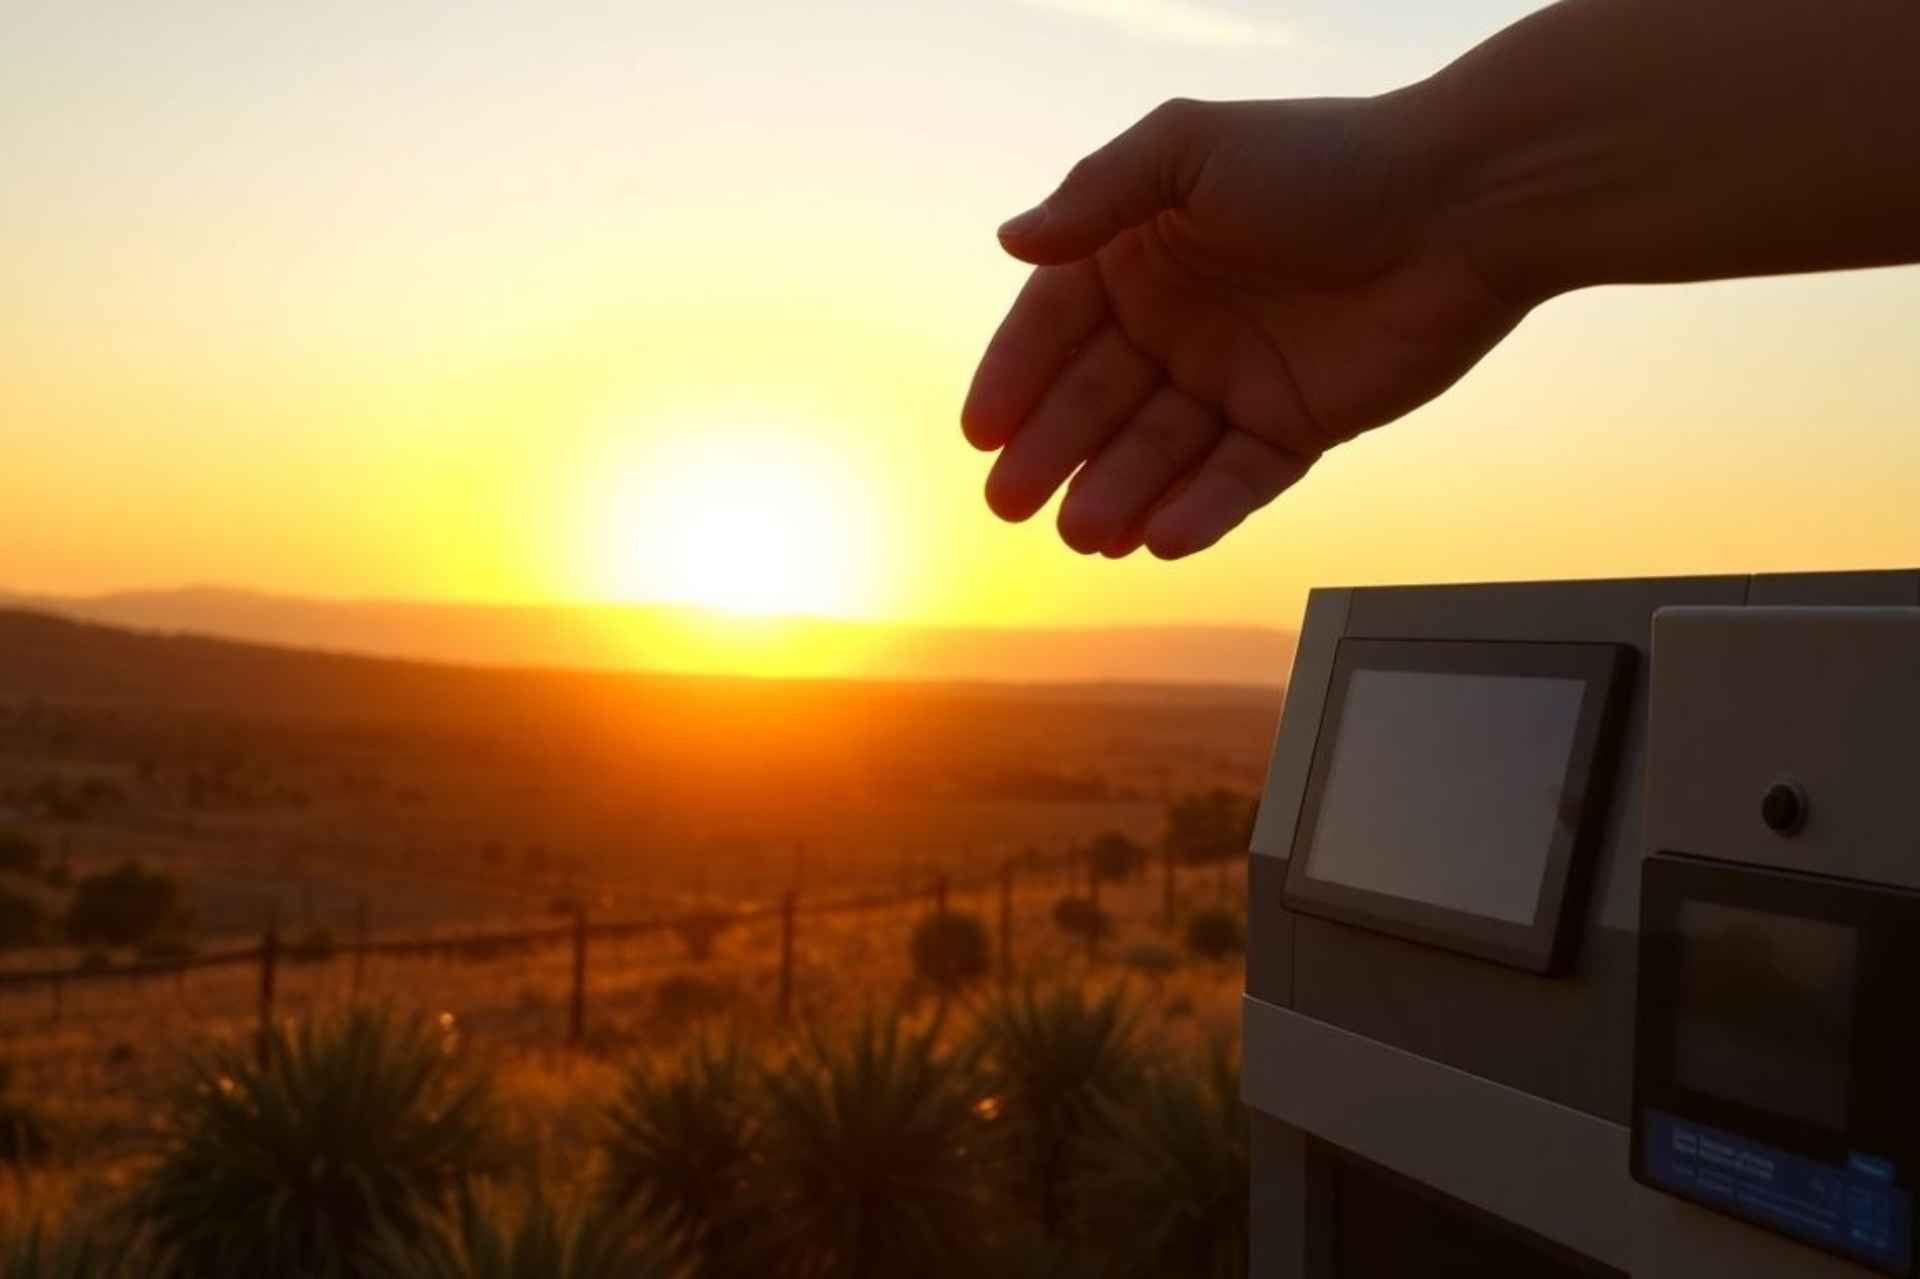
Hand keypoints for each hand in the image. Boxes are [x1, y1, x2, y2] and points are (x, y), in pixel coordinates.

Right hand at [962, 94, 1527, 558]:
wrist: (1468, 204)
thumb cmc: (1330, 160)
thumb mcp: (1192, 150)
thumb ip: (1097, 194)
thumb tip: (1010, 239)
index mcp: (1141, 252)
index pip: (1055, 324)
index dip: (1015, 377)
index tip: (981, 432)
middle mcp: (1178, 320)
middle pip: (1096, 400)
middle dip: (1052, 454)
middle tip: (1011, 505)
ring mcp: (1234, 378)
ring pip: (1158, 453)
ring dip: (1117, 494)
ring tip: (1084, 534)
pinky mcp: (1295, 427)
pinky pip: (1235, 481)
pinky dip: (1199, 511)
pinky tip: (1161, 537)